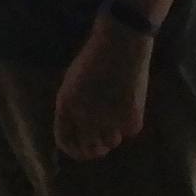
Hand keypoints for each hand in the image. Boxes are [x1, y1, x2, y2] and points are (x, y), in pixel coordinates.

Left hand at [53, 23, 152, 160]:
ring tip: (115, 109)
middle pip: (89, 149)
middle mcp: (84, 117)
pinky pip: (129, 131)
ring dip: (112, 132)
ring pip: (111, 141)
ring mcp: (108, 120)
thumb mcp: (73, 83)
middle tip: (101, 145)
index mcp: (65, 106)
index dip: (73, 150)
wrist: (121, 45)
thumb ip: (72, 108)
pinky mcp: (130, 120)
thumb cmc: (94, 59)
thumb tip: (78, 132)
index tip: (82, 151)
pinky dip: (129, 121)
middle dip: (95, 149)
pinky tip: (129, 100)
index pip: (64, 141)